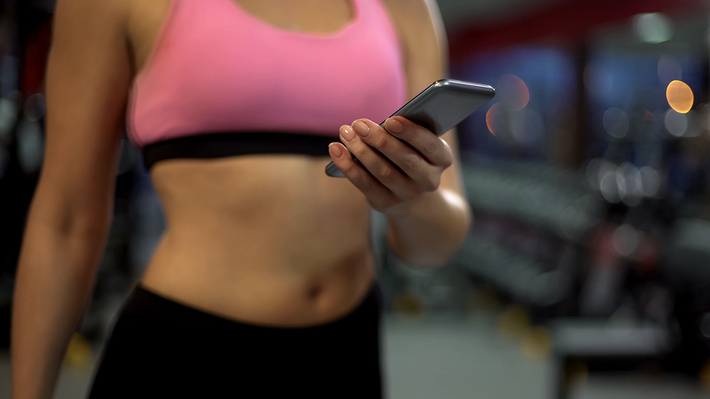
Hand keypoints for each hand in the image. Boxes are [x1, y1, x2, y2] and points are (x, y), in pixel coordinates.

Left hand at [328, 117, 453, 213]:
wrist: (410, 194)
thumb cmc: (410, 153)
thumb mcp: (415, 142)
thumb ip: (404, 132)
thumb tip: (375, 124)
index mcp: (442, 159)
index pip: (430, 145)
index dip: (412, 133)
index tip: (391, 120)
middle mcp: (429, 180)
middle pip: (405, 159)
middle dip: (380, 140)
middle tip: (359, 123)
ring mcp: (408, 194)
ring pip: (383, 171)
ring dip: (360, 150)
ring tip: (345, 132)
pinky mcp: (386, 203)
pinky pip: (365, 184)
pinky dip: (348, 166)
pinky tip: (336, 149)